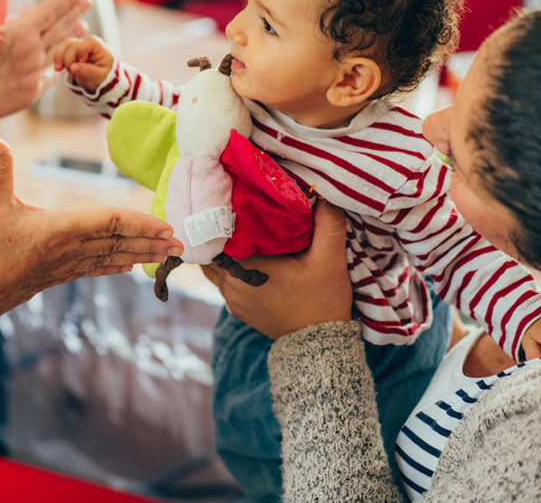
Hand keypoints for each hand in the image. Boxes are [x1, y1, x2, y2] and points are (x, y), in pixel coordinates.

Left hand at [0, 0, 92, 133]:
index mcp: (16, 33)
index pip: (46, 13)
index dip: (63, 2)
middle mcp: (25, 50)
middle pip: (56, 27)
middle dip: (72, 13)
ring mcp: (28, 70)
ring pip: (56, 49)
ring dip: (70, 37)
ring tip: (84, 26)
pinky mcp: (28, 91)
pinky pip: (51, 78)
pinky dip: (63, 71)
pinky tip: (68, 65)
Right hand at [0, 136, 181, 333]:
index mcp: (60, 230)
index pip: (111, 222)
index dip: (141, 221)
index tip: (167, 224)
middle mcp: (68, 251)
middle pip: (119, 242)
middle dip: (152, 241)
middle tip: (182, 243)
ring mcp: (62, 267)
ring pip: (110, 258)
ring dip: (140, 253)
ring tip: (166, 254)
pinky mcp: (52, 277)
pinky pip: (93, 268)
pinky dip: (114, 265)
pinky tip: (126, 267)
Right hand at [53, 35, 114, 91]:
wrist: (102, 78)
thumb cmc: (105, 75)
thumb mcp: (100, 76)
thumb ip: (88, 71)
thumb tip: (72, 67)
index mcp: (97, 46)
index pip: (84, 44)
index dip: (80, 53)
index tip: (83, 62)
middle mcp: (87, 43)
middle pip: (72, 46)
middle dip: (69, 61)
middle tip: (73, 74)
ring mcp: (78, 46)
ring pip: (64, 45)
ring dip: (59, 58)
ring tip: (59, 69)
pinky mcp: (72, 51)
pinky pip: (61, 50)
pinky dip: (57, 59)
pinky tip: (58, 68)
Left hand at [200, 202, 352, 340]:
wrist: (320, 347)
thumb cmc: (323, 301)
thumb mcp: (330, 260)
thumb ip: (328, 224)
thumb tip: (328, 193)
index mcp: (244, 268)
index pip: (215, 233)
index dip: (219, 212)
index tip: (231, 194)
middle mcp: (229, 283)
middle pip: (209, 247)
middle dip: (219, 228)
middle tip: (233, 206)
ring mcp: (231, 298)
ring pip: (214, 264)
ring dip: (223, 248)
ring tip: (239, 228)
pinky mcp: (238, 308)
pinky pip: (223, 279)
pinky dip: (229, 265)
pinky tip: (247, 253)